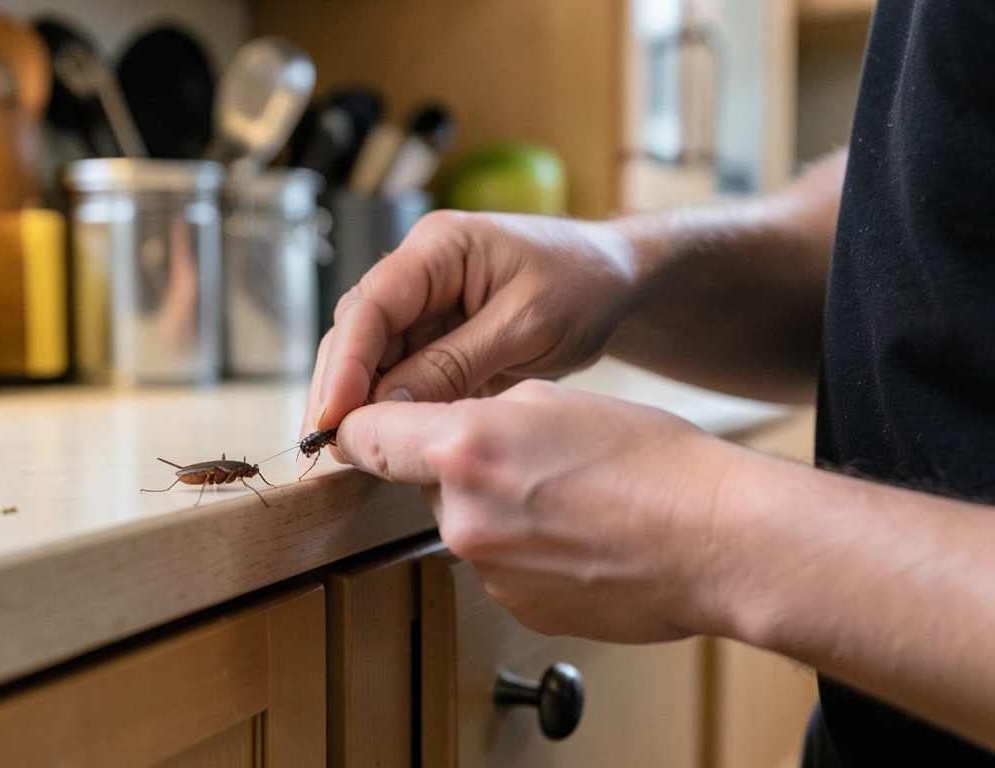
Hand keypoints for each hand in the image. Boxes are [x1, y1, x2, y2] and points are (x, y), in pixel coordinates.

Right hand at [305, 210, 639, 435]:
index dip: (345, 363)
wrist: (618, 279)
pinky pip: (399, 372)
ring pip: (370, 356)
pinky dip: (388, 406)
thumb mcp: (526, 326)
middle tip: (323, 447)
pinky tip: (378, 442)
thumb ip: (454, 363)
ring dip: (356, 402)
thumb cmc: (584, 285)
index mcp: (439, 248)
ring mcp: (424, 303)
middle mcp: (419, 271)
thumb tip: (385, 406)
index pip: (372, 304)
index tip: (334, 415)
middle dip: (337, 388)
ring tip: (343, 454)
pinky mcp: (436, 335)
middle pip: (357, 331)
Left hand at [336, 379, 738, 642]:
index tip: (362, 424)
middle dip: (457, 467)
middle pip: (423, 483)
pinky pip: (502, 566)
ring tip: (569, 498)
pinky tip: (580, 535)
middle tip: (526, 457)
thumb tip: (444, 427)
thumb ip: (477, 411)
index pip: (364, 436)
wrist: (718, 539)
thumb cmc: (652, 460)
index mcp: (463, 450)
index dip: (360, 425)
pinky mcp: (518, 608)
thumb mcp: (551, 397)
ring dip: (497, 509)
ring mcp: (489, 571)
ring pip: (467, 525)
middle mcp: (462, 517)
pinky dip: (527, 549)